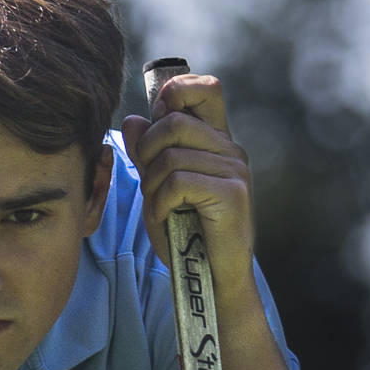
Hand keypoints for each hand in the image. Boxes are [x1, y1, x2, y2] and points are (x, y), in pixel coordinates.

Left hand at [120, 71, 257, 293]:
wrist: (211, 281)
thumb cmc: (185, 237)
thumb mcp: (158, 190)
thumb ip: (148, 155)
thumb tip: (134, 119)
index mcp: (216, 141)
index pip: (205, 89)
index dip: (175, 94)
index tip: (157, 121)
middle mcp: (230, 149)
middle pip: (174, 121)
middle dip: (147, 153)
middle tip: (149, 185)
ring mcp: (235, 169)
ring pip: (172, 153)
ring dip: (151, 184)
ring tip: (158, 207)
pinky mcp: (233, 193)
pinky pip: (179, 180)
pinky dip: (160, 202)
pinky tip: (165, 218)